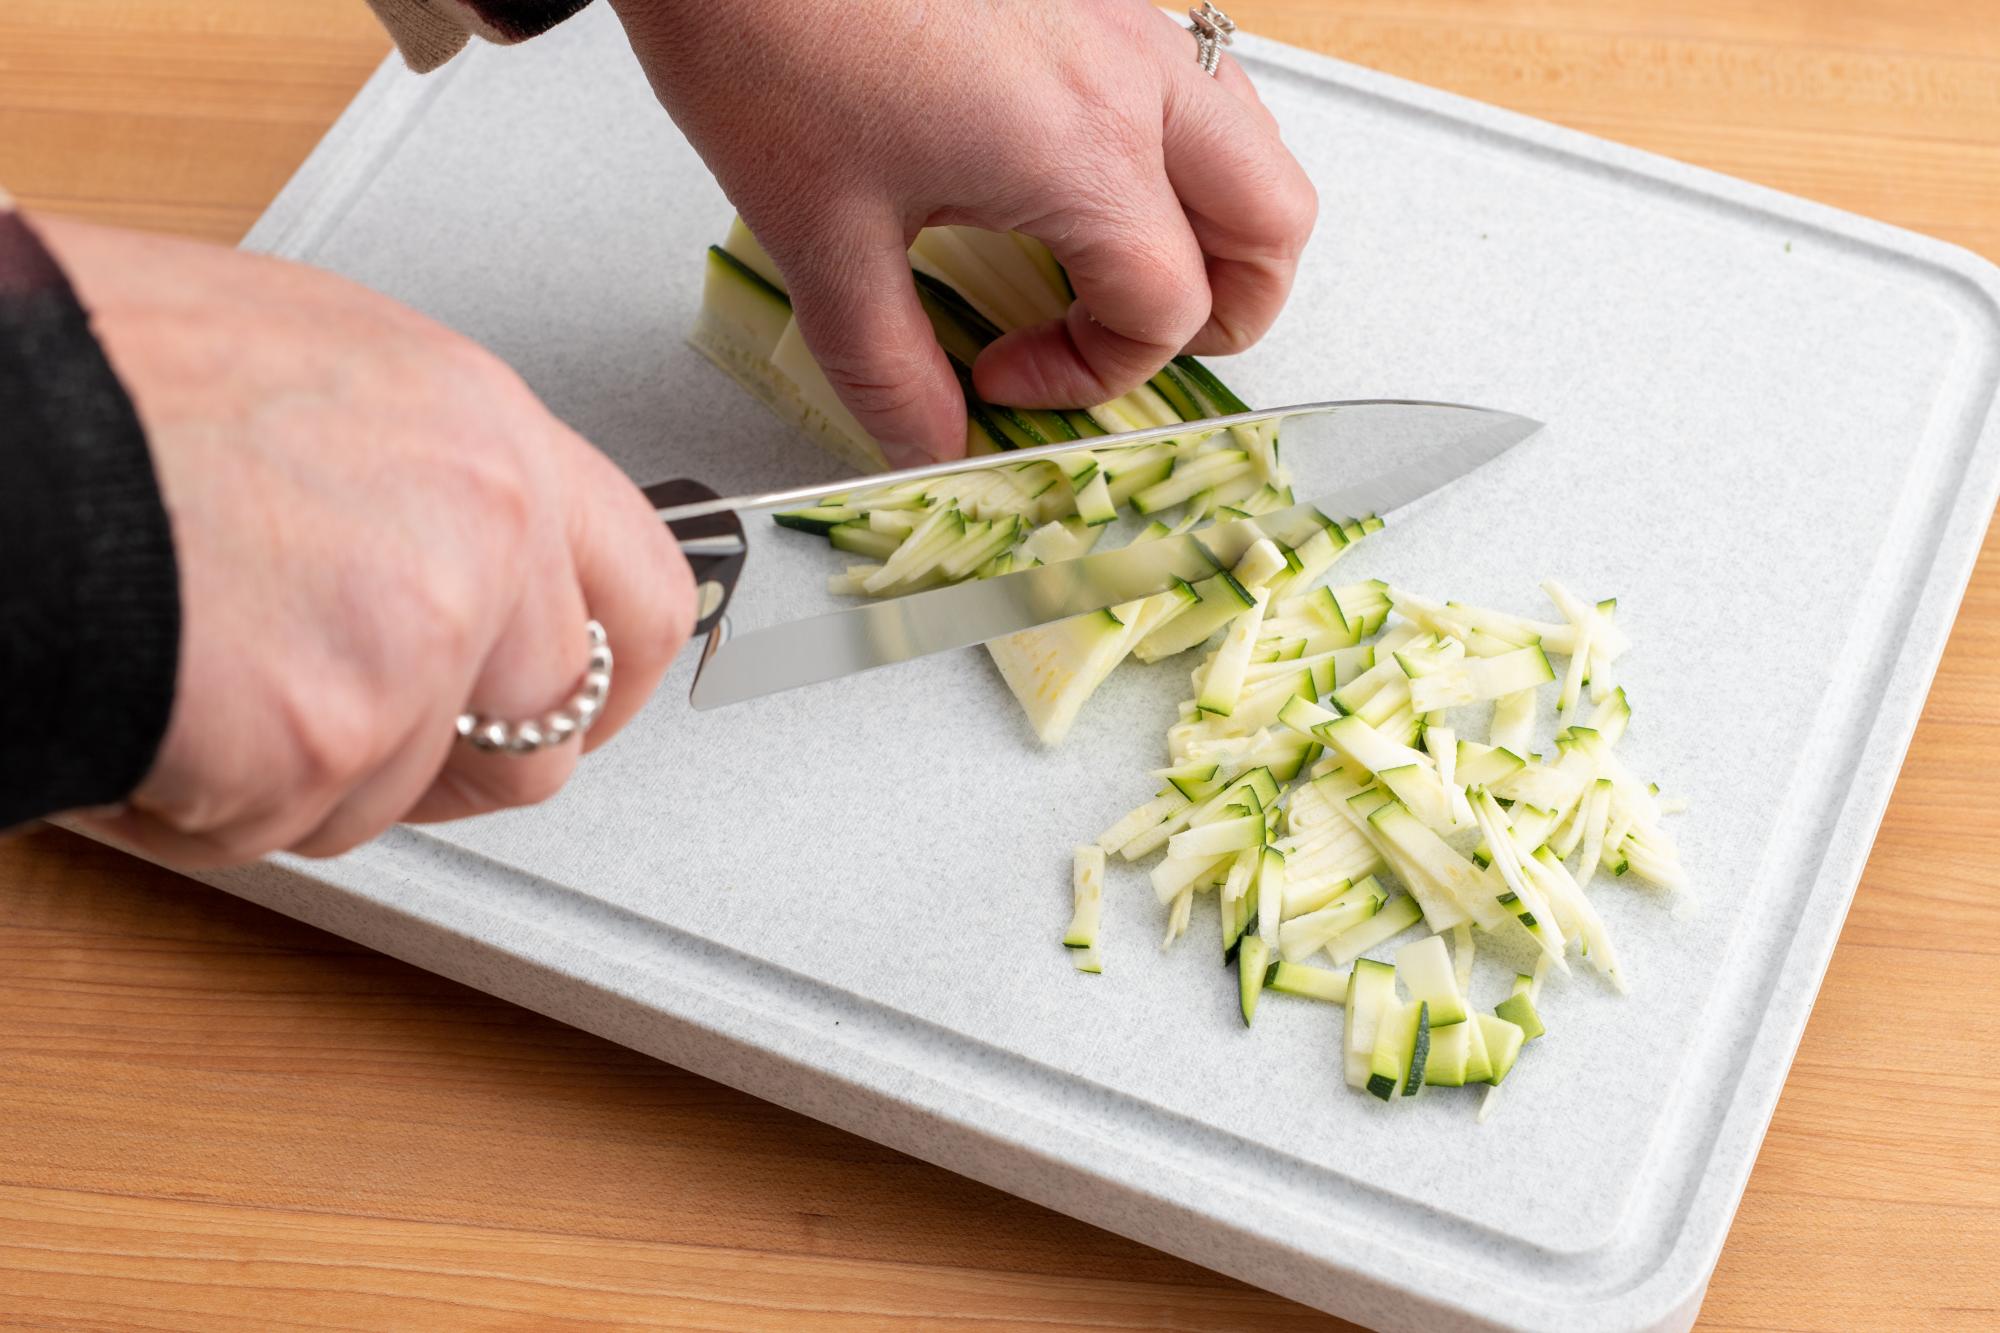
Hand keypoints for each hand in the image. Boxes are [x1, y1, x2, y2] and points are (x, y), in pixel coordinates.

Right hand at [37, 217, 695, 866]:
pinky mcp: (321, 735)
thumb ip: (421, 483)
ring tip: (186, 674)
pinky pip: (277, 830)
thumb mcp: (310, 375)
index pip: (639, 595)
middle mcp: (482, 529)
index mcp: (485, 428)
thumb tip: (463, 569)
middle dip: (443, 768)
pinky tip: (138, 710)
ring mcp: (414, 638)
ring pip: (396, 797)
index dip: (609, 681)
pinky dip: (193, 807)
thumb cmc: (88, 375)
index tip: (579, 711)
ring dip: (292, 778)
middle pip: (539, 737)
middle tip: (343, 745)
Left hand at [612, 0, 1315, 465]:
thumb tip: (930, 444)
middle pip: (1274, 224)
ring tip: (1121, 268)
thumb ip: (889, 371)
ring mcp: (1126, 20)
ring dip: (1220, 227)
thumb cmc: (771, 31)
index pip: (1167, 307)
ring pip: (1257, 143)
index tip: (1008, 374)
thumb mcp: (821, 240)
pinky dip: (1180, 155)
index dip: (1097, 372)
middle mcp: (1132, 76)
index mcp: (1083, 148)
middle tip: (1129, 341)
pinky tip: (1087, 179)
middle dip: (1228, 311)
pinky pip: (1198, 85)